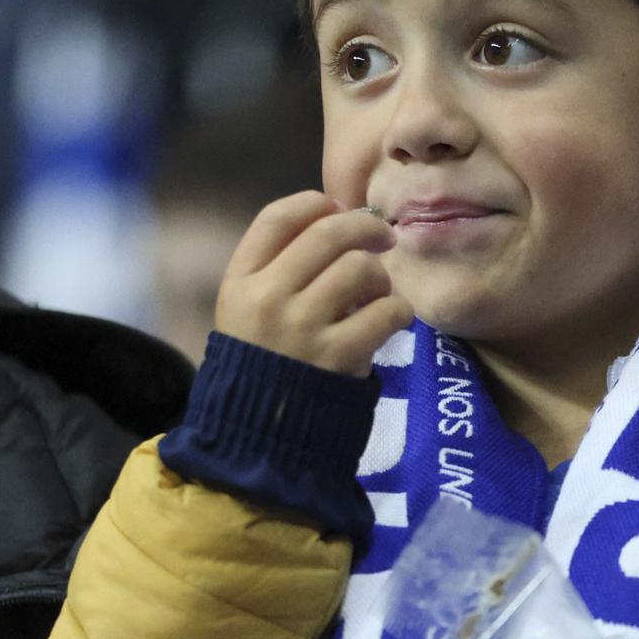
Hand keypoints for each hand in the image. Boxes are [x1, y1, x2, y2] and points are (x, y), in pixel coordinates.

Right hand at [213, 191, 411, 376]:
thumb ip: (278, 269)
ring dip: (380, 276)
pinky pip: (387, 311)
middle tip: (383, 237)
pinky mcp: (339, 356)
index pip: (277, 218)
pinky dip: (398, 310)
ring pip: (360, 267)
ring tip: (378, 293)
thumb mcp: (246, 313)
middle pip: (327, 233)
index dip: (315, 203)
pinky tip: (390, 320)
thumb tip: (336, 216)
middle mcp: (268, 298)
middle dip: (365, 226)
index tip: (337, 208)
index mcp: (240, 283)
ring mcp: (303, 327)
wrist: (262, 435)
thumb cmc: (264, 365)